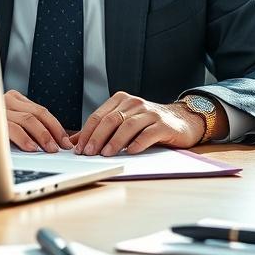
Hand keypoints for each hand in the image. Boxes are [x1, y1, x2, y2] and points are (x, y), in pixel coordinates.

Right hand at [4, 90, 73, 152]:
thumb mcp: (10, 122)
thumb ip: (27, 125)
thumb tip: (52, 140)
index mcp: (14, 99)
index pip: (41, 111)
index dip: (56, 126)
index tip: (66, 140)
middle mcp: (7, 100)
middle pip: (37, 113)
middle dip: (53, 131)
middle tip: (63, 146)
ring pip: (28, 120)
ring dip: (43, 135)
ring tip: (51, 148)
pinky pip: (12, 129)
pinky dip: (24, 139)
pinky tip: (32, 147)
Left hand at [73, 92, 203, 156]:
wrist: (181, 121)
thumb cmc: (148, 124)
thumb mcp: (123, 123)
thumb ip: (100, 131)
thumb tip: (73, 142)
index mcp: (122, 100)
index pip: (99, 116)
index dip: (87, 132)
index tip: (79, 148)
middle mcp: (135, 104)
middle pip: (111, 120)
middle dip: (98, 137)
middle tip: (89, 153)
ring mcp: (150, 113)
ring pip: (128, 126)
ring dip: (115, 141)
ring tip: (106, 154)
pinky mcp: (163, 125)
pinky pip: (148, 134)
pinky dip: (137, 143)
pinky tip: (130, 152)